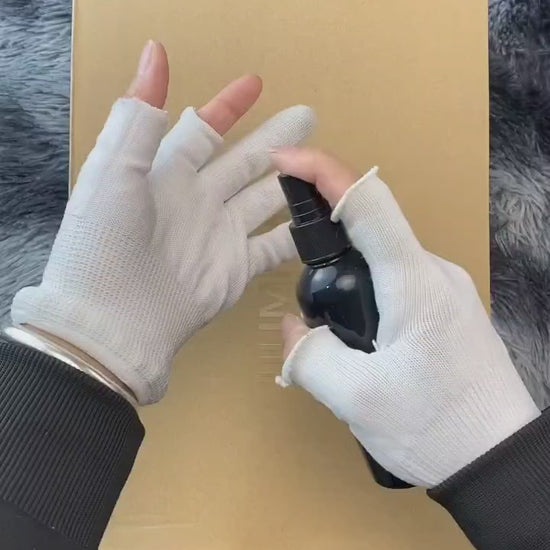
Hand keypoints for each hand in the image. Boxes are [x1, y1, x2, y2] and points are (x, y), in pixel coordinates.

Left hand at [11, 41, 315, 403]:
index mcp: (168, 174)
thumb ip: (139, 116)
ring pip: (267, 199)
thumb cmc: (106, 243)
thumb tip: (156, 53)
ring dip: (294, 181)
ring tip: (326, 162)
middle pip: (245, 161)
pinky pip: (275, 245)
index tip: (256, 84)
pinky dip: (299, 232)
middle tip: (309, 117)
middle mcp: (198, 201)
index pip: (205, 130)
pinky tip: (322, 218)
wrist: (114, 320)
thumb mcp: (115, 172)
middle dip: (276, 140)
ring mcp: (221, 235)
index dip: (228, 106)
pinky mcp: (238, 268)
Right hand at [272, 147, 539, 487]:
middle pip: (371, 232)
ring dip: (349, 283)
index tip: (284, 162)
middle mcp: (434, 272)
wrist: (501, 462)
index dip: (323, 172)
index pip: (367, 203)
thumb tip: (295, 327)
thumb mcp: (355, 398)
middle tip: (307, 295)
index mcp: (413, 282)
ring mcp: (446, 289)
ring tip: (340, 342)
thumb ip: (308, 354)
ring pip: (382, 263)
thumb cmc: (434, 428)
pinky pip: (398, 285)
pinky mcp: (448, 309)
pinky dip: (369, 299)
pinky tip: (365, 346)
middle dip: (328, 245)